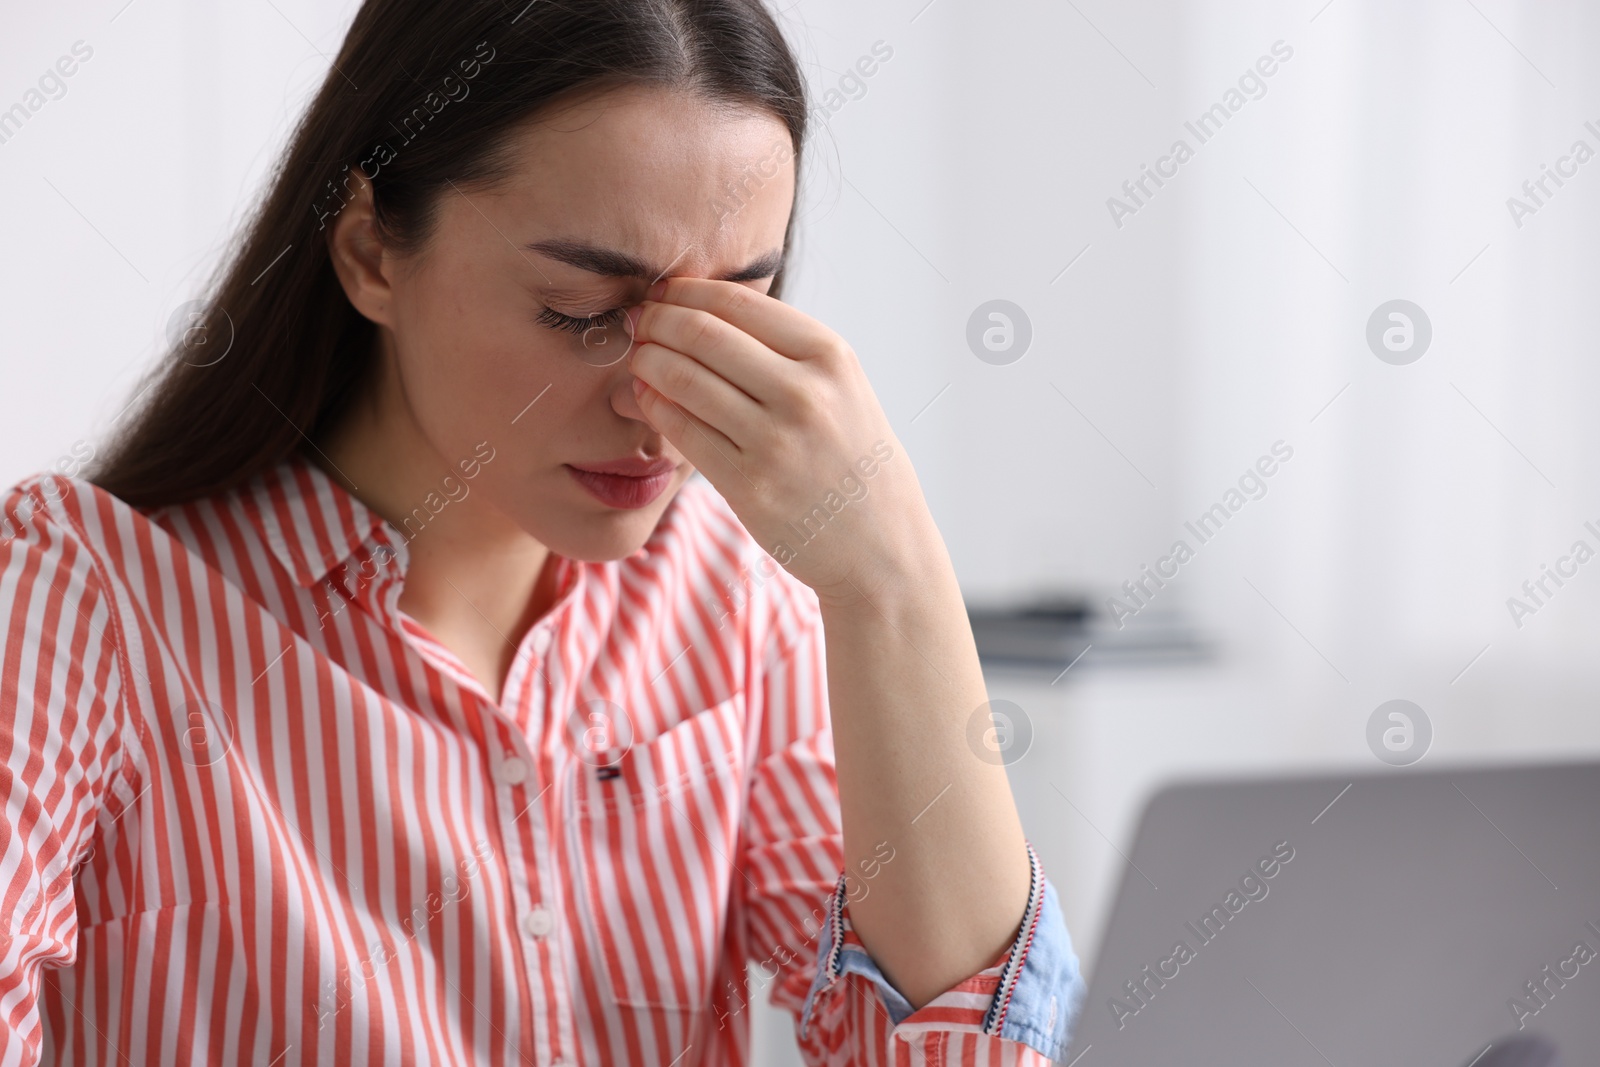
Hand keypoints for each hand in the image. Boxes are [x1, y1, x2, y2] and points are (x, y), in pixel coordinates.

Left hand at [625, 278, 931, 606]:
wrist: (881, 544)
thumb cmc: (852, 458)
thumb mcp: (842, 387)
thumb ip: (785, 349)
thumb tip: (700, 308)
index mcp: (830, 357)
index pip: (738, 303)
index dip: (686, 292)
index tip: (663, 293)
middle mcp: (805, 393)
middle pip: (703, 334)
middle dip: (658, 320)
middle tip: (639, 320)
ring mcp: (776, 441)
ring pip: (683, 378)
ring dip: (647, 360)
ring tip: (639, 356)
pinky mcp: (749, 485)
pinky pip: (682, 430)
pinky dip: (654, 405)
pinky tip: (647, 397)